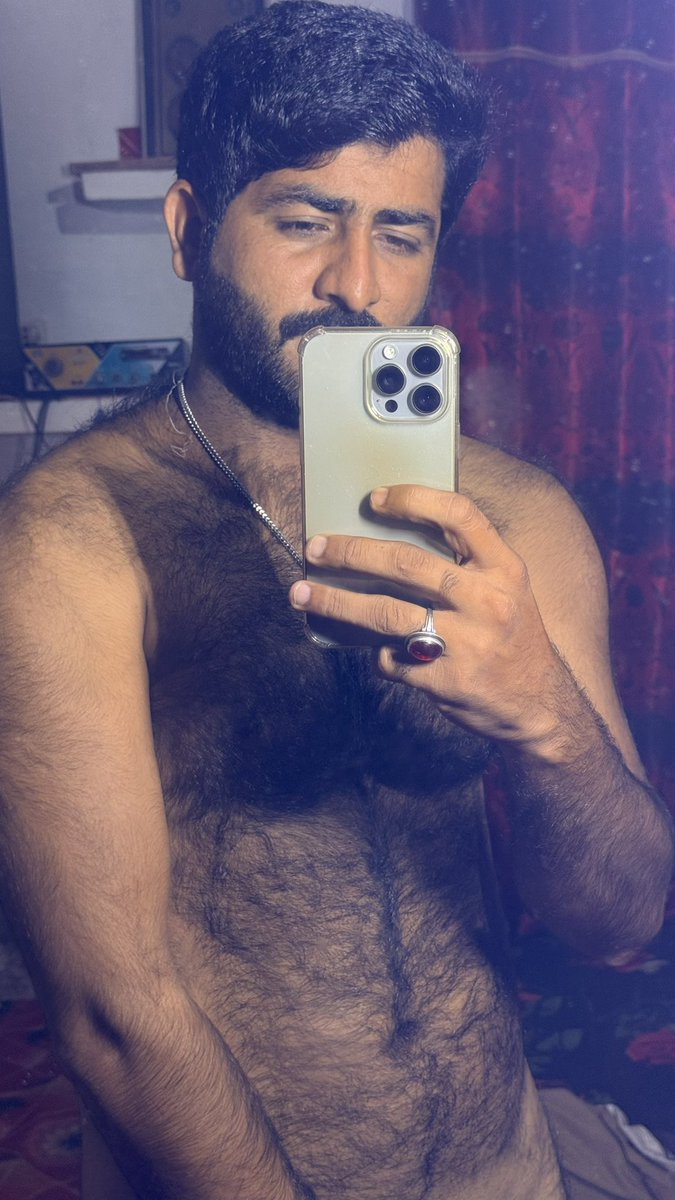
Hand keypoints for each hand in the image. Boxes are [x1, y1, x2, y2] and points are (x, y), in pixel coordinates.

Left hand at [289, 484, 566, 752]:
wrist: (541, 707)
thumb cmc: (513, 639)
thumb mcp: (508, 592)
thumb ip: (466, 566)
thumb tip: (391, 540)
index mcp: (505, 569)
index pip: (460, 516)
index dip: (414, 499)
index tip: (374, 498)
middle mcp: (488, 601)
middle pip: (407, 564)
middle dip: (352, 552)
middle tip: (316, 548)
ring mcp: (468, 643)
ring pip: (387, 614)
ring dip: (337, 603)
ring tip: (302, 594)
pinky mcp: (447, 681)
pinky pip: (393, 660)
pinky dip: (378, 654)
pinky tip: (376, 651)